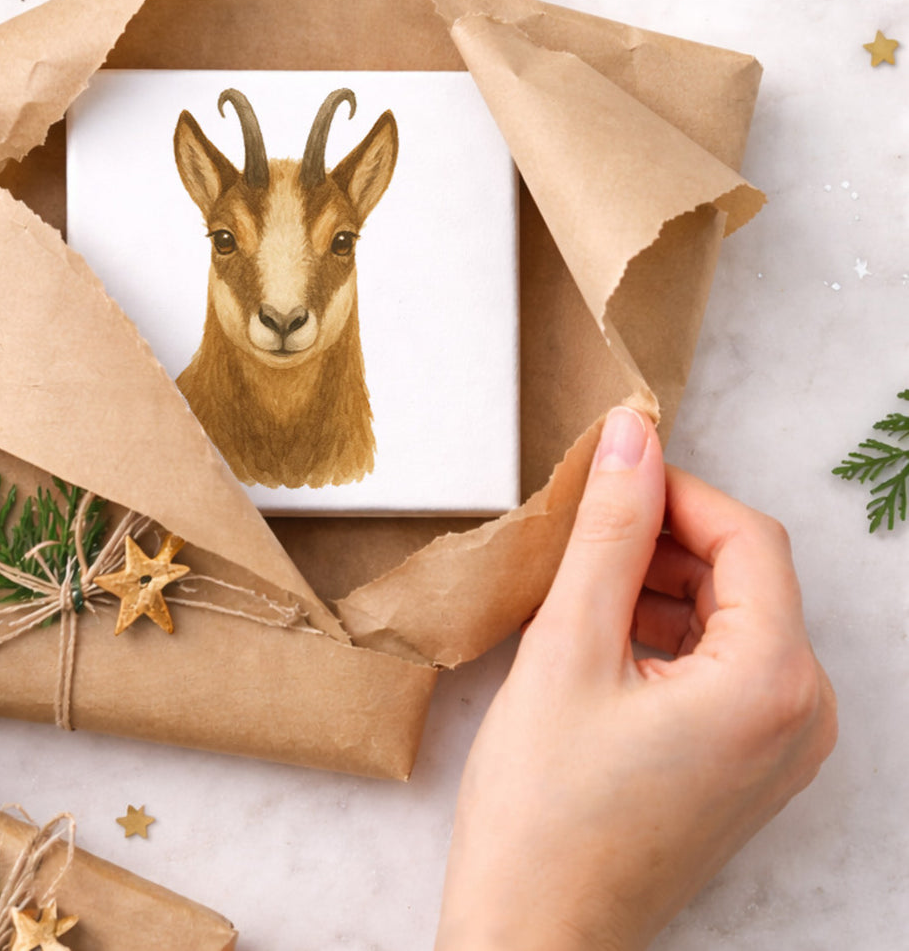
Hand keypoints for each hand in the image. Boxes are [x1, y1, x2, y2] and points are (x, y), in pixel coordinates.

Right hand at [436, 406, 837, 950]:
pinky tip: (597, 643)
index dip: (674, 492)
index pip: (747, 536)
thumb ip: (608, 531)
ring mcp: (781, 747)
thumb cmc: (544, 809)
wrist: (535, 935)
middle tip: (576, 539)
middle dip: (662, 541)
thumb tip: (632, 436)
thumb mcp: (568, 647)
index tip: (604, 477)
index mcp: (773, 683)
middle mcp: (803, 716)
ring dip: (658, 585)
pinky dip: (665, 635)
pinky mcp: (750, 765)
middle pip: (744, 575)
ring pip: (730, 617)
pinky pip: (723, 666)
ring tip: (576, 594)